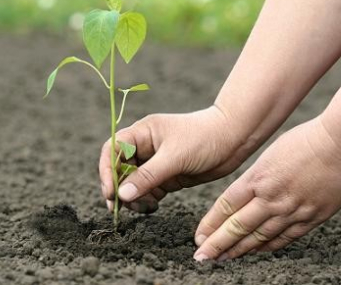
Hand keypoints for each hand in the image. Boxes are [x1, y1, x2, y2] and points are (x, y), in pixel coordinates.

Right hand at [99, 106, 248, 212]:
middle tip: (121, 207)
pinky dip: (147, 200)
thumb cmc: (204, 138)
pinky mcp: (167, 176)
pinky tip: (153, 206)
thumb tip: (121, 195)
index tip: (111, 192)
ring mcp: (156, 163)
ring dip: (134, 197)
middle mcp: (146, 147)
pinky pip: (149, 191)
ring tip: (143, 207)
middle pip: (120, 169)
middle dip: (120, 188)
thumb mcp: (174, 157)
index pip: (113, 149)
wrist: (234, 139)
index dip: (107, 170)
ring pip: (134, 183)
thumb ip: (147, 176)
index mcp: (142, 133)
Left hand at [193, 117, 340, 260]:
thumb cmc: (304, 142)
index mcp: (257, 179)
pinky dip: (268, 247)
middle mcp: (270, 198)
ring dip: (239, 250)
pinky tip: (256, 252)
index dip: (210, 225)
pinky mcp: (310, 218)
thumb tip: (242, 196)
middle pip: (237, 227)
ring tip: (224, 259)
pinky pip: (284, 238)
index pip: (225, 207)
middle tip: (202, 257)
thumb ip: (255, 179)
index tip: (199, 237)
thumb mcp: (269, 155)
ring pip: (259, 237)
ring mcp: (291, 210)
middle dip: (217, 244)